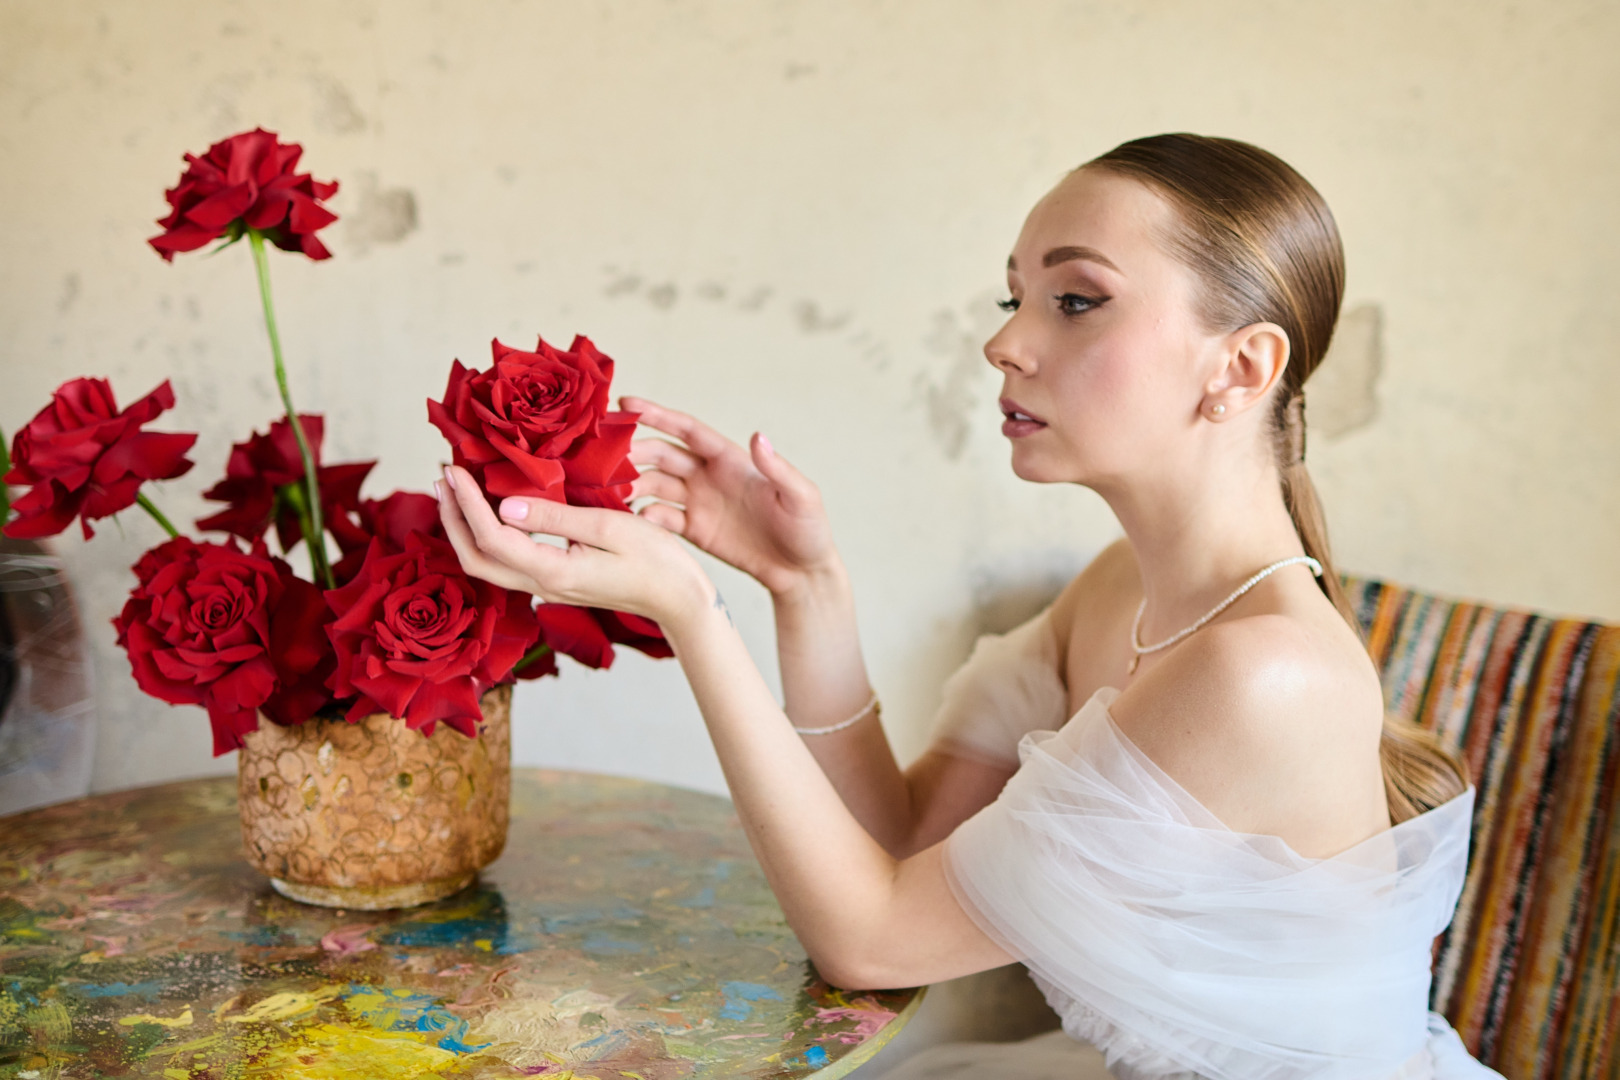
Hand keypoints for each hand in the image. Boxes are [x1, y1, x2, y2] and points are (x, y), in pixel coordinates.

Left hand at [437, 465, 710, 629]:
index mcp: (553, 572)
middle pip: (476, 560)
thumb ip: (555, 517)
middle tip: (443, 476)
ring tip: (457, 489)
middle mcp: (543, 585)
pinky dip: (489, 533)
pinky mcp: (557, 581)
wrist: (679, 598)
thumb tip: (506, 505)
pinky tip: (494, 509)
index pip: (492, 538)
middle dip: (452, 518)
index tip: (456, 469)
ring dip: (466, 527)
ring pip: (488, 563)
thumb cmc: (655, 559)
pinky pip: (508, 560)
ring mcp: (548, 587)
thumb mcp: (609, 526)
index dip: (467, 504)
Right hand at [624, 397, 836, 596]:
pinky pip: (661, 518)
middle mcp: (709, 475)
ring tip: (609, 492)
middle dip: (633, 453)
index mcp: (730, 459)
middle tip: (604, 460)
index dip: (658, 415)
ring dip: (631, 484)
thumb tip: (758, 437)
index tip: (627, 404)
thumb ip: (778, 468)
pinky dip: (643, 516)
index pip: (687, 430)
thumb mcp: (800, 497)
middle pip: (662, 455)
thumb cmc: (807, 530)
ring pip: (654, 484)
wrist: (800, 573)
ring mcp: (699, 502)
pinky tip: (631, 520)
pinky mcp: (694, 530)